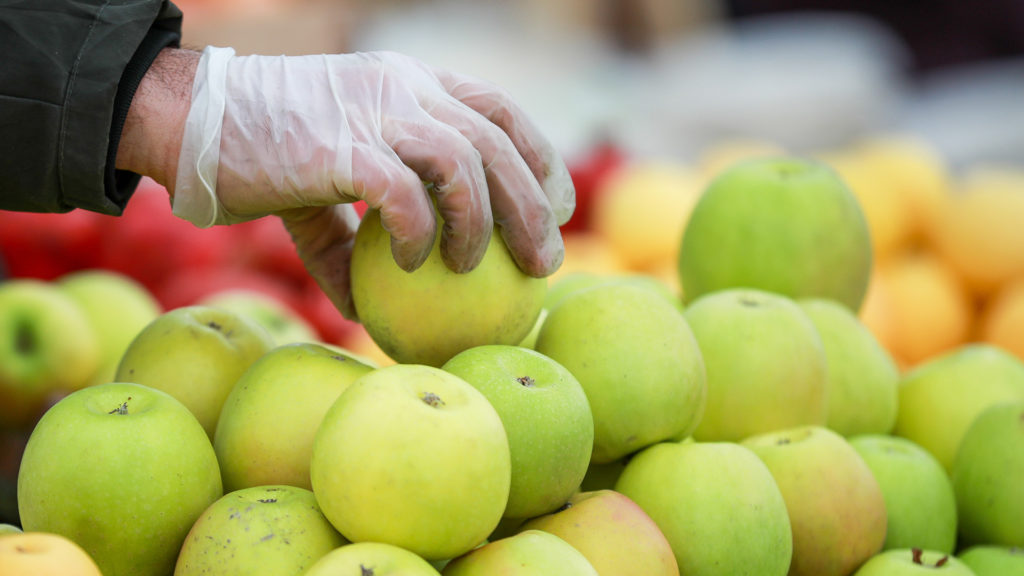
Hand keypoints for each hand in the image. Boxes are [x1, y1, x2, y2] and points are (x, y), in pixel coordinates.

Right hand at [171, 47, 574, 318]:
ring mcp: (373, 110)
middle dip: (533, 203)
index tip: (557, 208)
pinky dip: (419, 231)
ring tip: (476, 270)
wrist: (192, 122)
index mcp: (409, 83)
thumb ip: (352, 240)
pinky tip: (412, 263)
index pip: (498, 109)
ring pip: (462, 159)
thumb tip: (369, 310)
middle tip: (543, 261)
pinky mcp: (340, 144)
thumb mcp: (320, 191)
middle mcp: (403, 86)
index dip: (539, 156)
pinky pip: (403, 191)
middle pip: (496, 140)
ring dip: (483, 222)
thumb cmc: (259, 153)